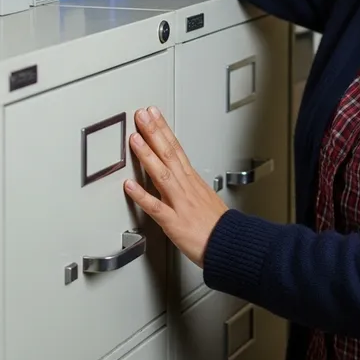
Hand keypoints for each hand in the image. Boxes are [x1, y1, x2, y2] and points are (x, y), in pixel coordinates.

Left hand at [123, 106, 228, 267]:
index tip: (154, 114)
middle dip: (154, 132)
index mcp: (192, 180)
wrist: (230, 244)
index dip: (163, 129)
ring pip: (162, 173)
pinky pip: (155, 207)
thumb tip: (178, 175)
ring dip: (147, 155)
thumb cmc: (217, 226)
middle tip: (142, 114)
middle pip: (169, 153)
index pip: (176, 148)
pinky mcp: (174, 222)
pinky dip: (142, 195)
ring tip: (134, 139)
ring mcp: (180, 202)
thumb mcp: (204, 197)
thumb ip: (188, 185)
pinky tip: (129, 185)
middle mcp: (186, 186)